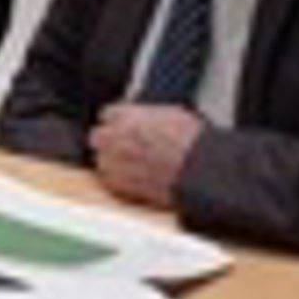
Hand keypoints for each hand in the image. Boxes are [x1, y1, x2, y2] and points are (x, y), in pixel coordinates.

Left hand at [89, 103, 204, 208]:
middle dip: (110, 142)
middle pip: (98, 137)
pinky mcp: (119, 184)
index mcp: (125, 115)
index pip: (107, 115)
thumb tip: (145, 121)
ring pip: (102, 161)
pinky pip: (110, 182)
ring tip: (135, 169)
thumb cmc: (192, 143)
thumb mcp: (170, 114)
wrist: (200, 170)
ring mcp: (113, 160)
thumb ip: (146, 116)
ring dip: (113, 163)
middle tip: (126, 150)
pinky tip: (137, 182)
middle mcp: (113, 136)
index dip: (117, 123)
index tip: (123, 130)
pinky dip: (120, 182)